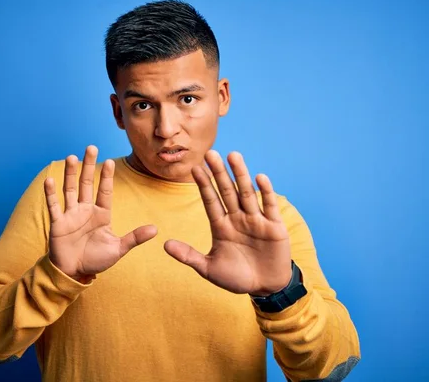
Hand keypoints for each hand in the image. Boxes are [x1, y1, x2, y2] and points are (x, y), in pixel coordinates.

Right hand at [45, 145, 157, 282]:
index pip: (105, 191)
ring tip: (72, 156)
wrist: (74, 272)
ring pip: (70, 189)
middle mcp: (85, 210)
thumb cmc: (96, 260)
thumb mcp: (118, 249)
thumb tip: (155, 230)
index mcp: (101, 214)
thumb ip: (134, 238)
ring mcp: (71, 214)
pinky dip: (51, 193)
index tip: (110, 161)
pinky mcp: (58, 223)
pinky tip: (49, 179)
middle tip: (91, 147)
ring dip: (70, 173)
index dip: (107, 177)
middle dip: (89, 166)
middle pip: (87, 183)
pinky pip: (54, 205)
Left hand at [164, 150, 291, 295]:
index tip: (194, 168)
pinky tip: (260, 177)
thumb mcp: (209, 269)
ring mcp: (256, 221)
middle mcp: (237, 219)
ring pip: (247, 193)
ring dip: (240, 175)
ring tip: (233, 155)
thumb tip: (165, 245)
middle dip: (219, 173)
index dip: (203, 185)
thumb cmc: (236, 278)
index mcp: (221, 227)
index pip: (210, 201)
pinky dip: (266, 192)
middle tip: (210, 153)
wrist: (265, 287)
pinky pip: (269, 206)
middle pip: (227, 191)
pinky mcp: (274, 227)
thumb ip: (189, 256)